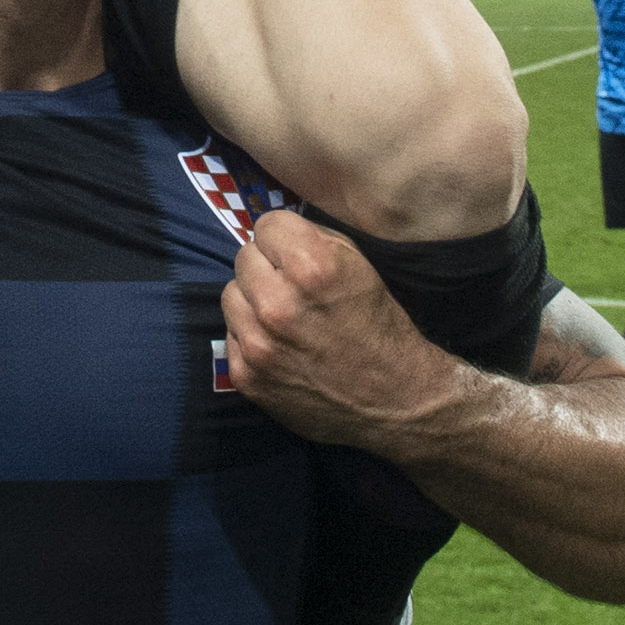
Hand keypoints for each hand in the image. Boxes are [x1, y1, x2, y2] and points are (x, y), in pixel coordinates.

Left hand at [217, 212, 470, 453]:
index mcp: (311, 268)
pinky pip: (232, 335)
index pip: (267, 225)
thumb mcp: (360, 265)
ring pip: (231, 294)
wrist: (393, 399)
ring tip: (285, 317)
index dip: (285, 238)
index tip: (296, 253)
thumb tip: (274, 232)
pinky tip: (281, 346)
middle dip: (268, 266)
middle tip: (292, 287)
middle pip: (244, 257)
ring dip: (253, 300)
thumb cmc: (379, 326)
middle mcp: (277, 304)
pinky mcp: (246, 376)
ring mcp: (257, 344)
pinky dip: (251, 336)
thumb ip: (314, 238)